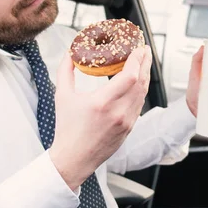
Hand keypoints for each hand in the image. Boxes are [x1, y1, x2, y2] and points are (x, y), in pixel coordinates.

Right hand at [49, 46, 151, 189]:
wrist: (74, 159)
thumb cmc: (67, 130)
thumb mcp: (62, 97)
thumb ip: (65, 72)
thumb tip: (69, 53)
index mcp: (102, 103)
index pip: (129, 76)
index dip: (136, 60)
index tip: (137, 48)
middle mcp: (118, 112)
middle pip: (141, 82)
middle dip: (145, 63)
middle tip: (145, 49)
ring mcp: (126, 121)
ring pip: (142, 93)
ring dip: (145, 75)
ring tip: (144, 62)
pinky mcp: (129, 128)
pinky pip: (139, 104)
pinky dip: (140, 90)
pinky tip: (138, 81)